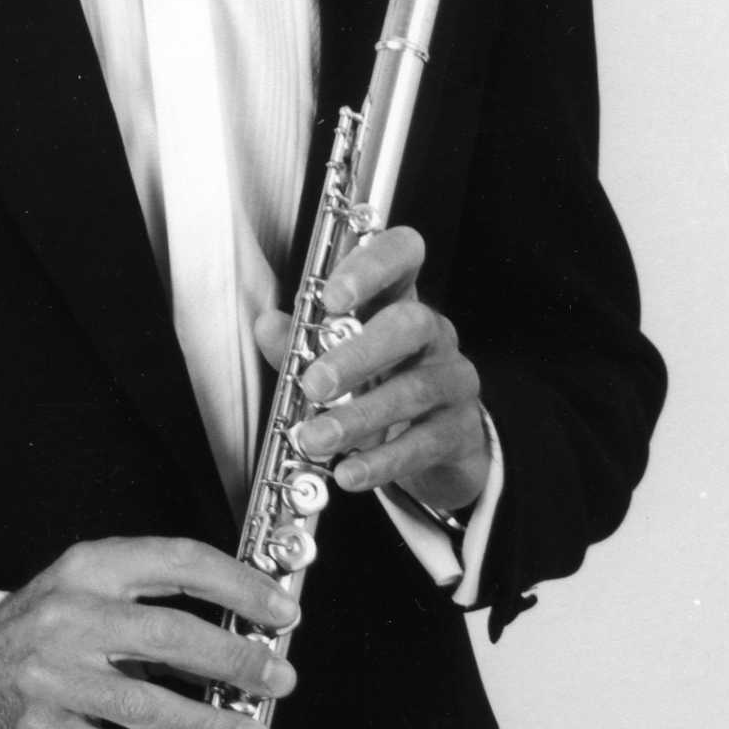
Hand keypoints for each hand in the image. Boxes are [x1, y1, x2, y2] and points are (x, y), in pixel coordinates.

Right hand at [0, 536, 297, 728]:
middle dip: (236, 661)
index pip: (179, 563)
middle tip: (278, 679)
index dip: (239, 586)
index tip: (281, 611)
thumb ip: (154, 595)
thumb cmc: (47, 626)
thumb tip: (244, 628)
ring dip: (212, 727)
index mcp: (92, 568)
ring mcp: (56, 678)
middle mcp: (72, 617)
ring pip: (149, 706)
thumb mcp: (89, 584)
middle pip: (171, 636)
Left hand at [255, 225, 488, 512]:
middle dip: (359, 353)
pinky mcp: (461, 430)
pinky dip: (383, 461)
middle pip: (411, 324)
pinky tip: (350, 473)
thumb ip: (300, 343)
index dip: (371, 267)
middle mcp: (432, 332)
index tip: (332, 296)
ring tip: (316, 439)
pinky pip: (425, 443)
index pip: (402, 256)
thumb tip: (267, 324)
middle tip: (315, 384)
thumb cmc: (377, 385)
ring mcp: (452, 380)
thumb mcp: (336, 360)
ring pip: (415, 389)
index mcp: (398, 300)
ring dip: (360, 417)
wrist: (434, 448)